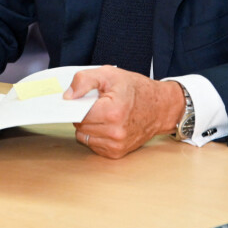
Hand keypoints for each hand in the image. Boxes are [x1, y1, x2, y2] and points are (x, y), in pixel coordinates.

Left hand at [64, 65, 184, 158]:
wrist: (160, 106)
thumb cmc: (136, 88)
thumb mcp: (109, 74)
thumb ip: (84, 80)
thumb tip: (67, 96)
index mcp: (112, 112)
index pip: (77, 113)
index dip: (79, 103)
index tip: (85, 98)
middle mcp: (115, 132)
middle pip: (79, 126)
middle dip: (84, 114)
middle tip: (98, 104)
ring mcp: (116, 145)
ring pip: (84, 137)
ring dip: (88, 126)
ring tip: (103, 114)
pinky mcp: (116, 153)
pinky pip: (93, 145)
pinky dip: (96, 135)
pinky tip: (107, 125)